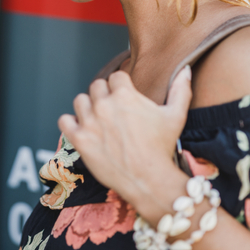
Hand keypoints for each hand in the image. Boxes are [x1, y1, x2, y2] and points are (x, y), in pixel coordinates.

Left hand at [57, 67, 192, 216]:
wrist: (148, 179)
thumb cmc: (162, 148)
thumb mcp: (176, 116)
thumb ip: (180, 90)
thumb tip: (185, 70)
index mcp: (125, 95)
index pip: (116, 76)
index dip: (121, 86)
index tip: (124, 96)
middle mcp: (104, 105)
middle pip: (97, 86)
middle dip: (105, 95)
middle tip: (113, 110)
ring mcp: (89, 122)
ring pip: (80, 101)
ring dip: (88, 107)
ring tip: (98, 119)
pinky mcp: (79, 139)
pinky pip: (64, 120)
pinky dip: (71, 123)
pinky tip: (82, 129)